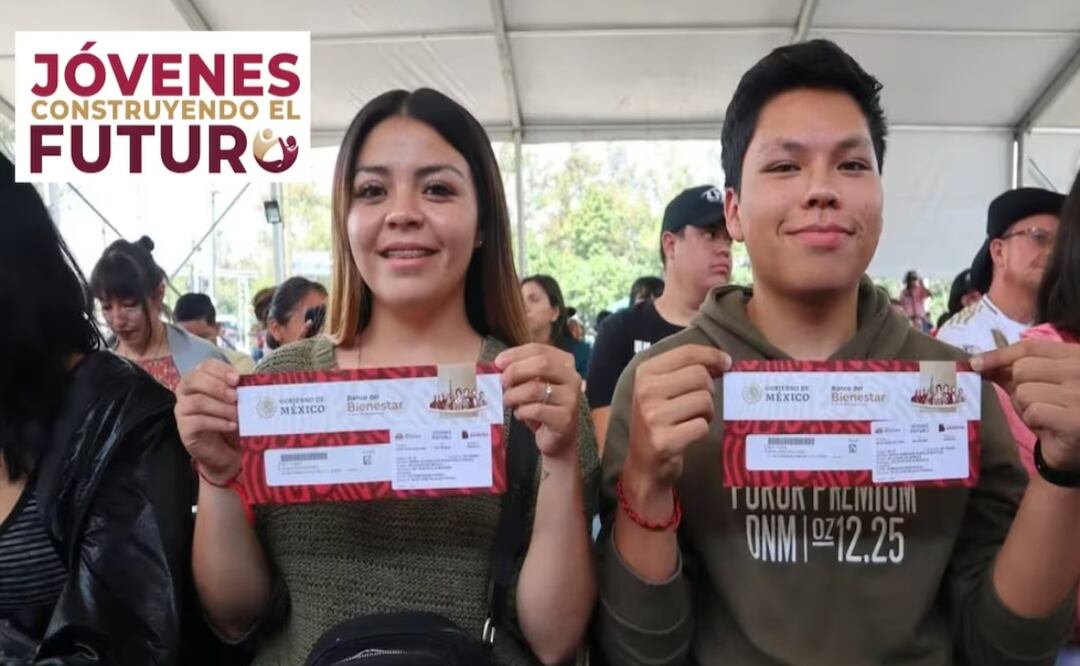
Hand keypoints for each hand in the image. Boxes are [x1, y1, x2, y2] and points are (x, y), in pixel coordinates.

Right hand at [175, 359, 242, 483]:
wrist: (225, 451)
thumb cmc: (232, 420)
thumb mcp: (239, 402)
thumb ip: (241, 389)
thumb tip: (254, 380)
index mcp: (201, 379)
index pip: (205, 366)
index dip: (220, 370)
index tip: (236, 378)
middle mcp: (186, 392)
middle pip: (193, 379)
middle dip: (216, 386)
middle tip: (235, 396)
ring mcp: (182, 410)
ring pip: (196, 401)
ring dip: (220, 407)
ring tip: (237, 414)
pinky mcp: (184, 429)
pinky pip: (197, 422)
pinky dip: (218, 422)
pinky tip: (231, 425)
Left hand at [496, 344, 581, 459]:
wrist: (557, 437)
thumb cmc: (542, 406)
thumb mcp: (532, 383)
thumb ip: (520, 371)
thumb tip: (498, 365)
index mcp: (565, 363)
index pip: (539, 349)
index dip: (516, 354)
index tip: (498, 362)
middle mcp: (572, 377)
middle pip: (542, 364)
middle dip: (515, 371)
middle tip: (501, 382)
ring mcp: (571, 398)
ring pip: (535, 389)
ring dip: (514, 394)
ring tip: (507, 401)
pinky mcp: (565, 418)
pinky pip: (537, 410)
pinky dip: (522, 411)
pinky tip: (519, 414)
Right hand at [623, 345, 729, 494]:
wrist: (643, 464)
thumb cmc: (659, 421)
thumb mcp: (662, 389)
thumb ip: (686, 370)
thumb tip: (723, 360)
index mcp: (645, 373)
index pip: (687, 352)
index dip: (712, 355)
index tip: (726, 363)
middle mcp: (645, 391)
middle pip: (700, 376)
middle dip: (708, 390)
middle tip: (699, 403)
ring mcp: (653, 416)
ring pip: (704, 401)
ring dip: (706, 413)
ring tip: (691, 420)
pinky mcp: (664, 440)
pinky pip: (702, 426)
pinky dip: (701, 431)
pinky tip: (687, 435)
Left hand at [973, 340, 1079, 469]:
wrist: (1076, 447)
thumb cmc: (1056, 411)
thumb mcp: (1035, 385)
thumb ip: (1010, 371)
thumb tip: (977, 362)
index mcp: (1075, 355)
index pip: (1030, 347)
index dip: (999, 354)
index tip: (975, 363)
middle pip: (1022, 368)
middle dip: (1018, 387)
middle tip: (1037, 402)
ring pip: (1024, 391)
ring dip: (1025, 407)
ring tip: (1045, 415)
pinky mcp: (1075, 418)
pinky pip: (1033, 411)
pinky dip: (1033, 421)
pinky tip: (1049, 426)